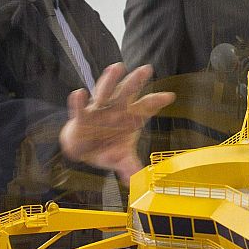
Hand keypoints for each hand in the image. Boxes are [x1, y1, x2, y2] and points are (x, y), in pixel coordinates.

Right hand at [60, 62, 174, 183]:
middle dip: (136, 81)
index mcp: (129, 118)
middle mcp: (115, 109)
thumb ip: (129, 166)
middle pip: (127, 93)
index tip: (170, 96)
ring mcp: (98, 110)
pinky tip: (79, 93)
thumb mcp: (120, 158)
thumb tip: (137, 180)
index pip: (146, 108)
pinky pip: (80, 108)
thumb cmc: (107, 147)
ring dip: (110, 80)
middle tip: (147, 68)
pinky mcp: (81, 117)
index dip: (157, 101)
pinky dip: (79, 102)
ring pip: (104, 92)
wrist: (83, 148)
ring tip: (116, 67)